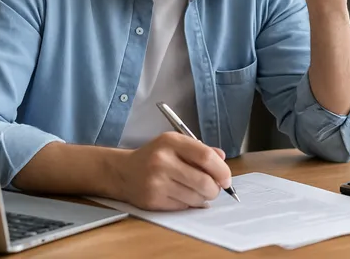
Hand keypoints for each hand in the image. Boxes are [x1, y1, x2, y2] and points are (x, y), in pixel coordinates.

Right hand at [114, 132, 230, 210]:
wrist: (123, 172)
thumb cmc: (154, 157)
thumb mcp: (175, 144)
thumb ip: (200, 150)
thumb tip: (222, 159)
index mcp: (171, 142)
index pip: (206, 157)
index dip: (222, 170)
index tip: (226, 179)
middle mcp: (163, 161)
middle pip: (204, 181)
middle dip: (215, 189)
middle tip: (214, 189)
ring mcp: (157, 182)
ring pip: (196, 197)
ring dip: (202, 198)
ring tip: (195, 191)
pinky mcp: (153, 200)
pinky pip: (184, 207)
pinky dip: (189, 204)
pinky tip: (181, 195)